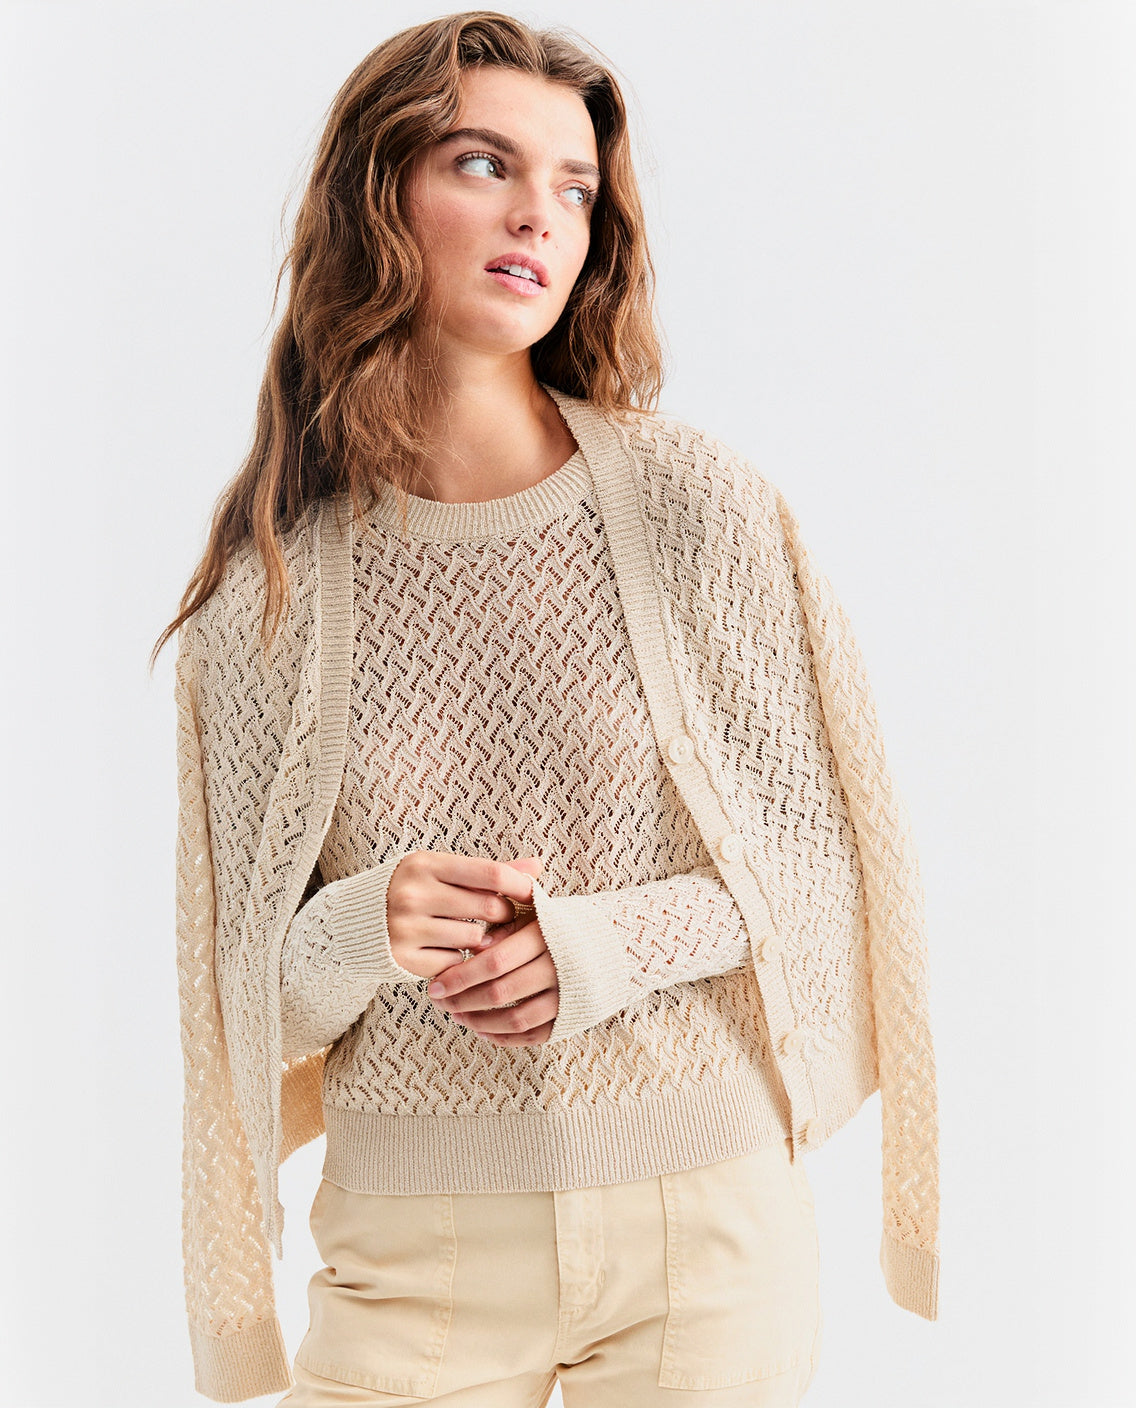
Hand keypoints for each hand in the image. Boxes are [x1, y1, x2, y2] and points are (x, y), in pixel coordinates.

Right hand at [385, 850, 542, 980]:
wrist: (352, 922)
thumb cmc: (411, 890)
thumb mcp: (441, 871)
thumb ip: (488, 872)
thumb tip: (537, 865)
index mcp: (426, 864)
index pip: (490, 872)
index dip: (520, 885)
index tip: (533, 894)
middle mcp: (414, 893)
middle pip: (489, 908)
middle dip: (504, 915)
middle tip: (502, 918)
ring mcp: (406, 927)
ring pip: (475, 939)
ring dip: (482, 940)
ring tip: (473, 934)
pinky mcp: (403, 958)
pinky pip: (454, 963)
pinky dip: (458, 960)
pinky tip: (447, 951)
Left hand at [426, 879, 559, 1045]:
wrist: (620, 942)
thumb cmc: (566, 925)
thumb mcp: (539, 913)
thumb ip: (506, 924)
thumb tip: (472, 948)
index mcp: (547, 935)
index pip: (495, 961)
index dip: (461, 976)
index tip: (435, 984)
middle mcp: (560, 967)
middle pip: (501, 992)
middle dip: (463, 1000)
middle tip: (439, 1001)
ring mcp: (568, 995)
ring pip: (515, 1019)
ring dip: (480, 1021)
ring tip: (458, 1015)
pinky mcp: (573, 1016)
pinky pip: (534, 1034)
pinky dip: (505, 1037)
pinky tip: (483, 1030)